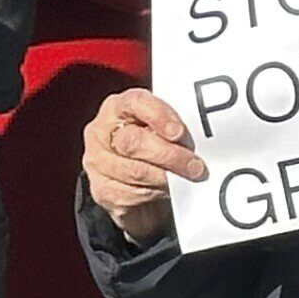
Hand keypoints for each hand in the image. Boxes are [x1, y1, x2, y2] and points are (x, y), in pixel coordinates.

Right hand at [82, 87, 207, 243]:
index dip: (159, 116)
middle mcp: (101, 132)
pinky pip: (130, 195)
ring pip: (134, 172)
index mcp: (117, 108)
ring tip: (188, 180)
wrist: (134, 182)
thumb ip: (172, 126)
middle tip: (196, 166)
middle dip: (169, 156)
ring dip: (166, 178)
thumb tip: (201, 137)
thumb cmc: (153, 146)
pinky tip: (169, 191)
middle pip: (133, 142)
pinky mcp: (101, 191)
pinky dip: (155, 193)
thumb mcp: (161, 129)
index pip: (135, 103)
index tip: (180, 133)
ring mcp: (98, 163)